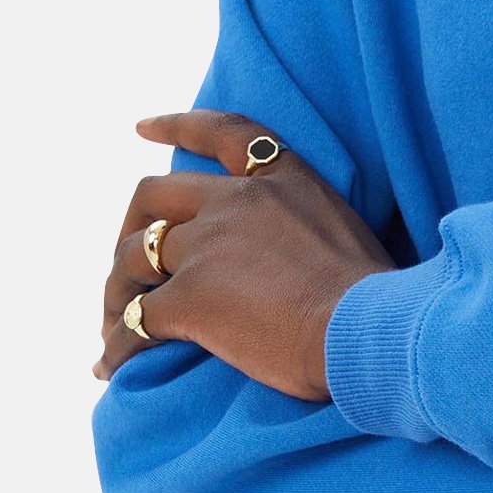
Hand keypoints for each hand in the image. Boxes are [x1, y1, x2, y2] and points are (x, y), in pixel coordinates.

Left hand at [95, 110, 396, 397]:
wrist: (370, 330)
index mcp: (281, 181)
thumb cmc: (380, 299)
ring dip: (117, 291)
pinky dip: (119, 344)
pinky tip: (112, 366)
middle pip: (154, 197)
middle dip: (130, 227)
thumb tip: (298, 264)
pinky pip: (136, 319)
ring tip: (113, 325)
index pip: (223, 134)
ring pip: (135, 257)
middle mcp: (236, 202)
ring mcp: (207, 247)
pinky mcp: (189, 297)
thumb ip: (309, 229)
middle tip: (127, 264)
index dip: (177, 126)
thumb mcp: (348, 234)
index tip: (142, 127)